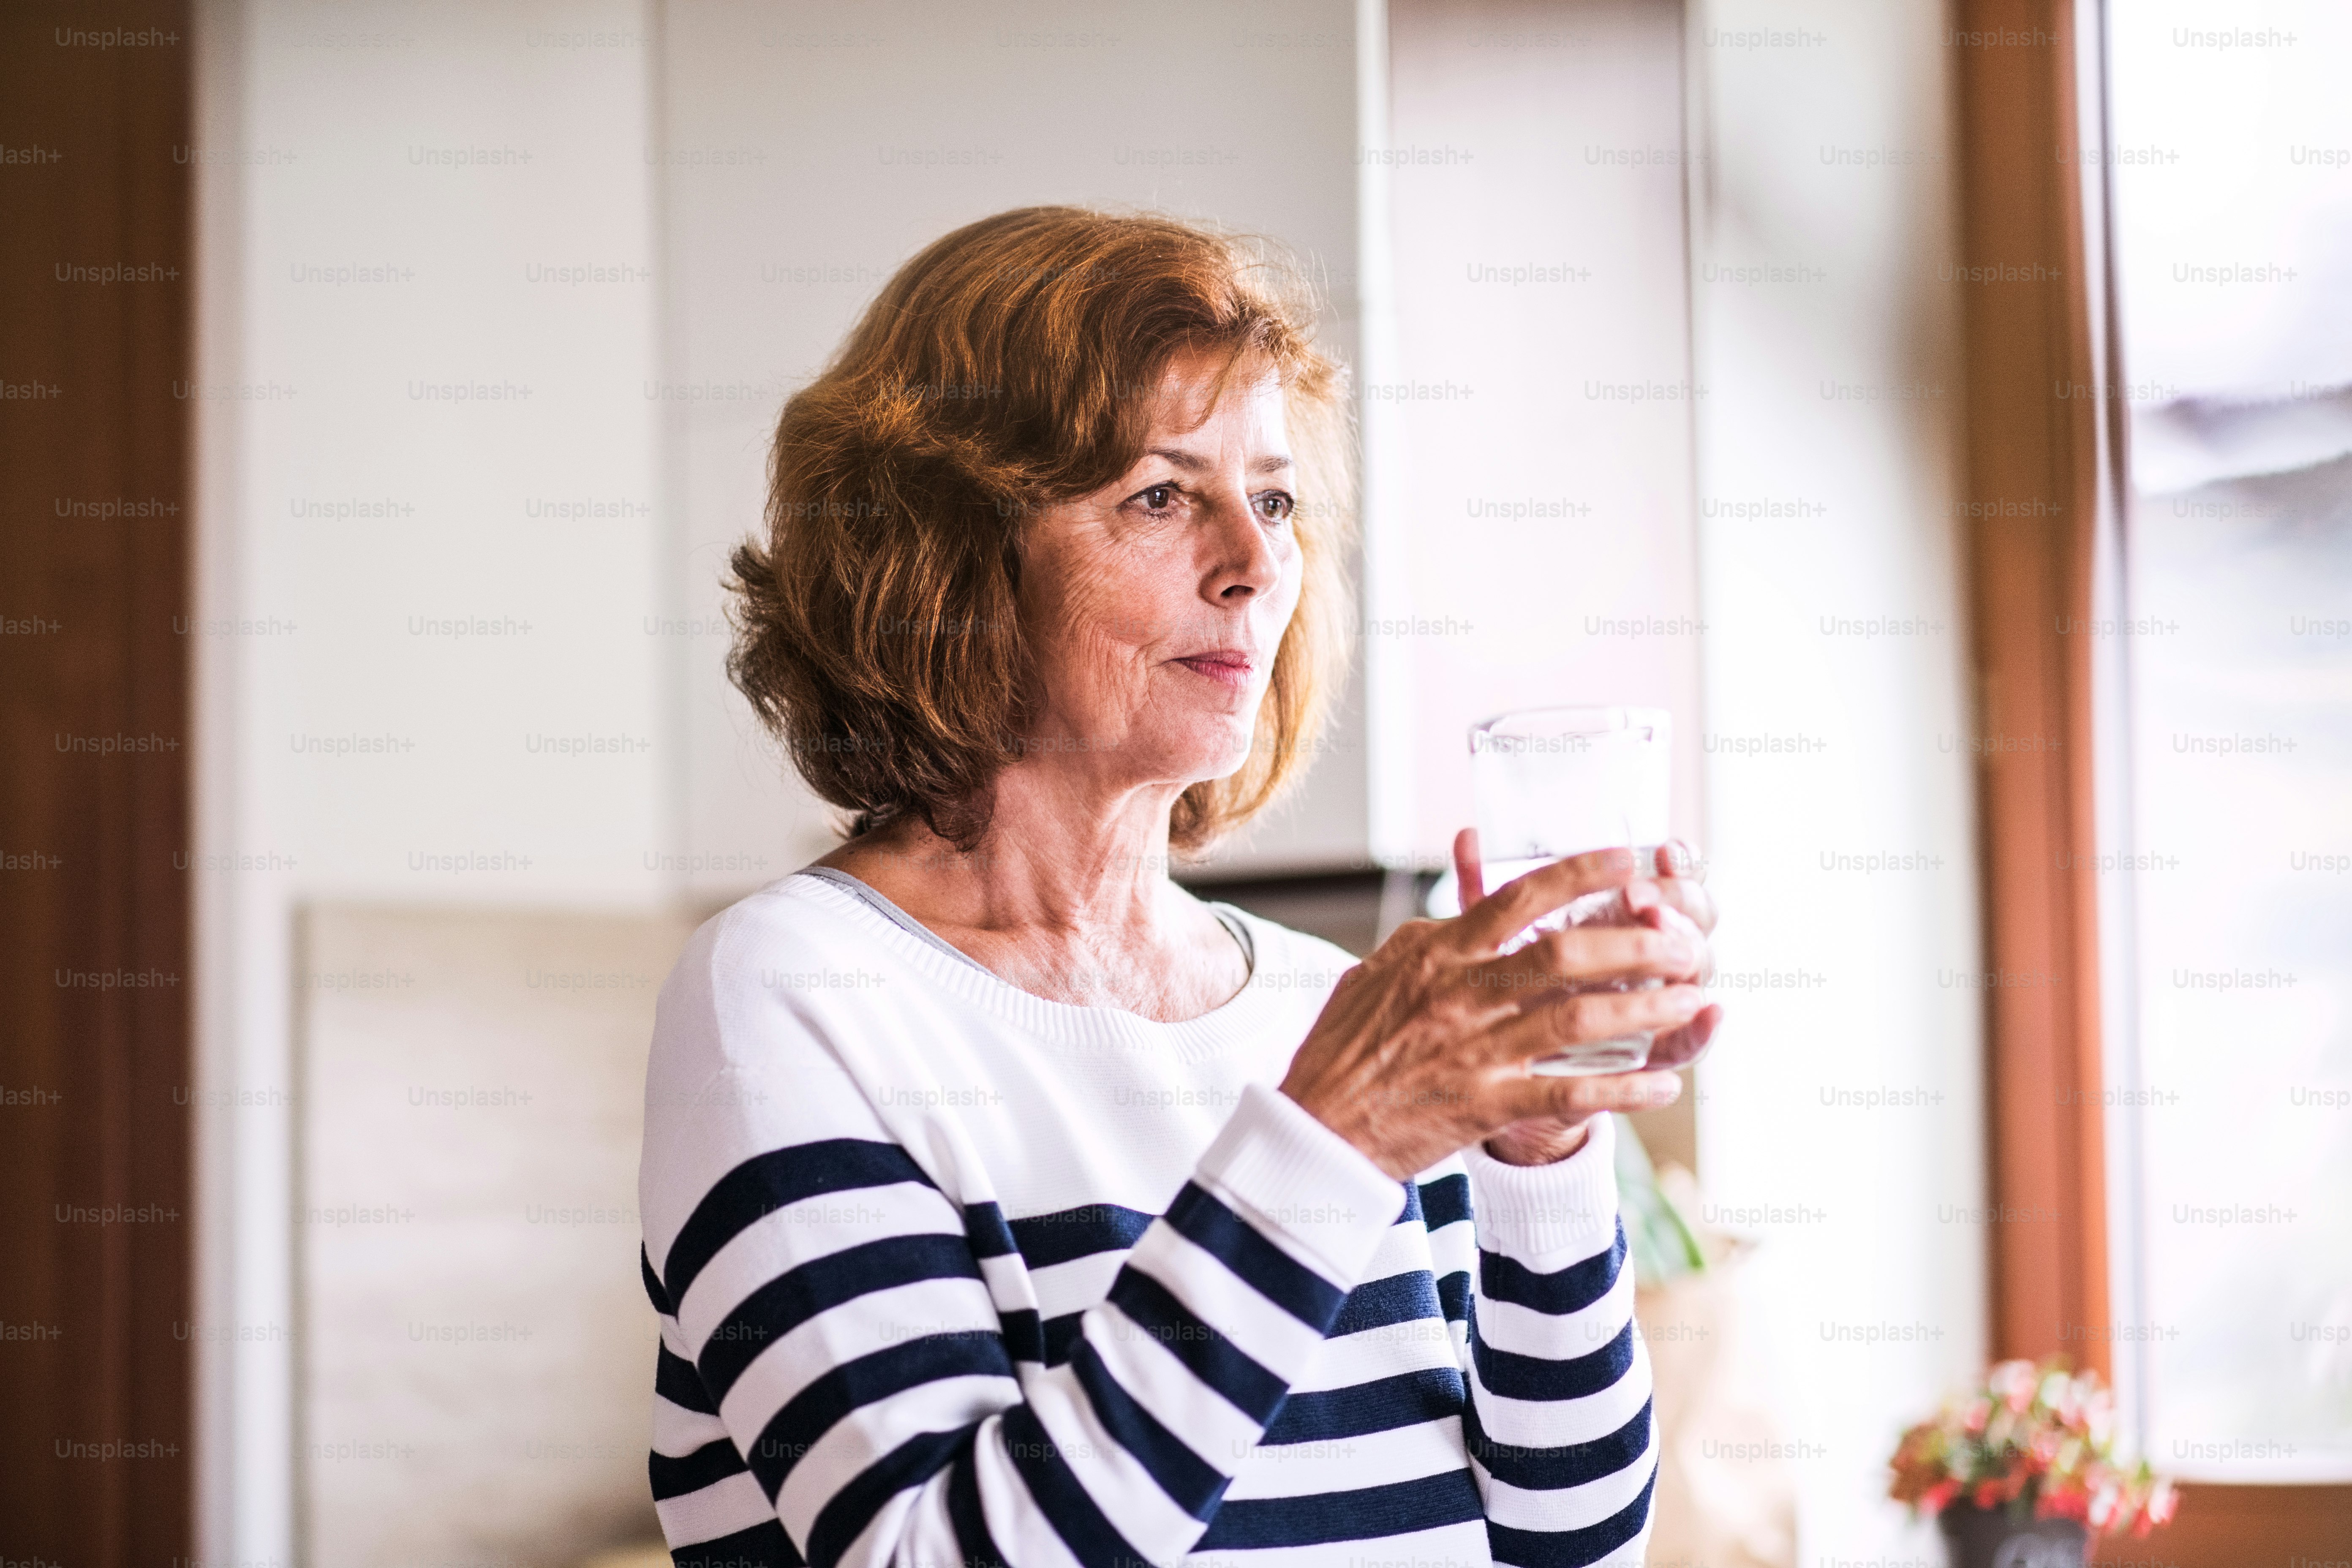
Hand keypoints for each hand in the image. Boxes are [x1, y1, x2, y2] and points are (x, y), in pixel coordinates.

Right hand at [1278, 844, 1709, 1179]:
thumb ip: (1427, 932)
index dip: (1581, 874)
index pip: (1518, 897)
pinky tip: (1663, 1083)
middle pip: (1564, 953)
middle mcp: (1459, 994)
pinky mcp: (1484, 1104)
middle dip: (1635, 942)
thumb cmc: (1343, 1050)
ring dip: (1645, 1006)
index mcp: (1436, 953)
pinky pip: (1568, 1092)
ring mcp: (1474, 1050)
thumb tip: (1461, 890)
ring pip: (1578, 1018)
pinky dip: (1622, 1089)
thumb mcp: (1376, 972)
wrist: (1315, 1130)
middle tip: (1683, 939)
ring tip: (1691, 997)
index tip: (1629, 859)